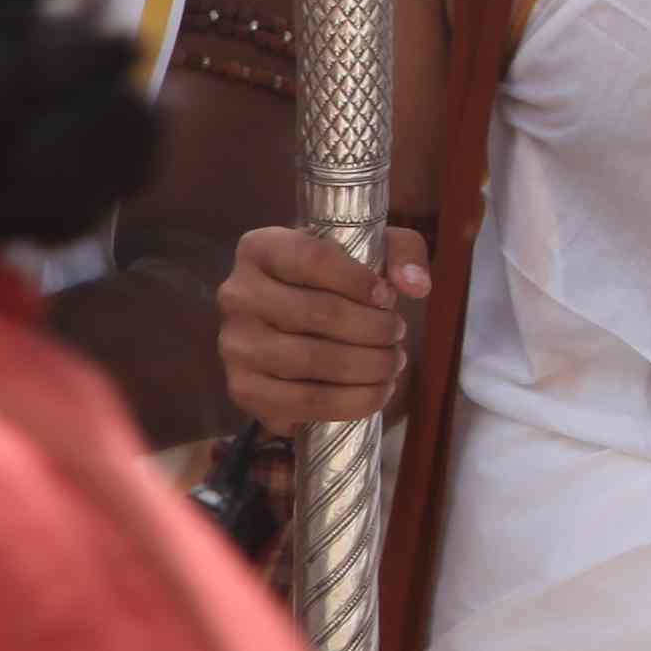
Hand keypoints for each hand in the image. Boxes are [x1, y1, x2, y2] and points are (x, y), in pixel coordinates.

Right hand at [221, 224, 422, 431]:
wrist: (291, 331)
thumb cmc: (332, 285)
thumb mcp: (368, 251)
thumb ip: (401, 251)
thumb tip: (416, 285)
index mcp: (259, 249)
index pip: (312, 258)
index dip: (360, 280)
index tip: (389, 297)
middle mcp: (236, 295)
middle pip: (318, 313)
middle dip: (374, 328)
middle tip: (397, 334)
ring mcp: (234, 345)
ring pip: (313, 359)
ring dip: (369, 366)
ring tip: (392, 363)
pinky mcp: (243, 389)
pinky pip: (306, 401)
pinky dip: (354, 401)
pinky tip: (377, 392)